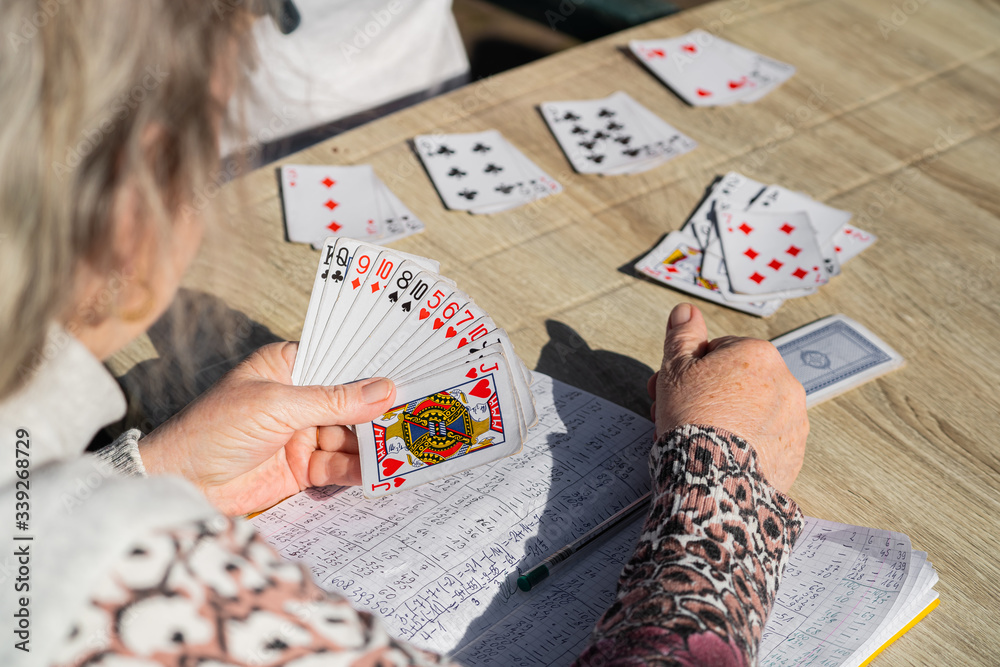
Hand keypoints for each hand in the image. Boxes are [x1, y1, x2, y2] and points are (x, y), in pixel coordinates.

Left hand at [138, 342, 396, 515]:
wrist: (180, 482)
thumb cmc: (215, 428)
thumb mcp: (277, 406)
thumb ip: (333, 401)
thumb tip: (384, 390)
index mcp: (290, 366)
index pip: (342, 363)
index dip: (376, 369)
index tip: (415, 372)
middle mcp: (300, 398)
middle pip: (353, 403)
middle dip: (382, 411)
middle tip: (421, 414)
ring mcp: (303, 434)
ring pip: (351, 437)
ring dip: (375, 444)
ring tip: (408, 446)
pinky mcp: (302, 468)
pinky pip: (340, 467)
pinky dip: (360, 470)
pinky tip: (382, 471)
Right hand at [647, 303, 807, 493]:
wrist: (713, 475)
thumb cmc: (693, 418)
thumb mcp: (676, 368)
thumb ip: (682, 336)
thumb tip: (686, 310)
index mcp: (758, 354)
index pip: (720, 350)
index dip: (692, 369)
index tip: (676, 387)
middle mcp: (786, 382)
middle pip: (738, 380)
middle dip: (708, 394)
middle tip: (680, 412)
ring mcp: (794, 419)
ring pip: (753, 410)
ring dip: (728, 417)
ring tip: (700, 437)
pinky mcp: (794, 452)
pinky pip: (766, 439)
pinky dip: (747, 443)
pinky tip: (722, 453)